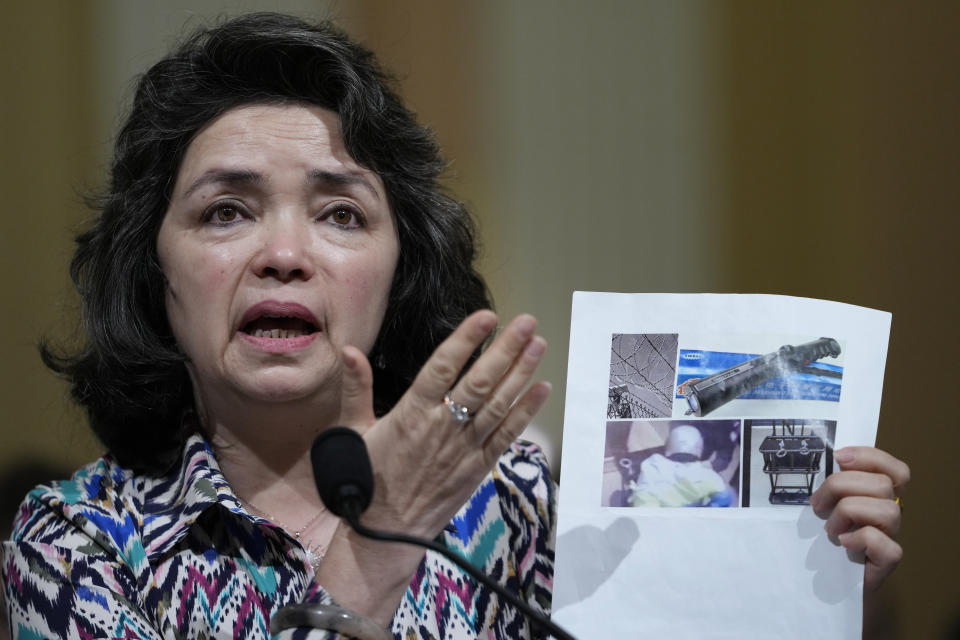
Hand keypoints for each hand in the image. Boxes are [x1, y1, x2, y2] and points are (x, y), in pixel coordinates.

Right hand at [340, 310, 549, 536]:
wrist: (385, 532)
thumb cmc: (367, 479)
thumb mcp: (352, 430)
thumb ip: (357, 387)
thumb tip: (350, 350)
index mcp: (411, 413)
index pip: (442, 367)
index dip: (466, 341)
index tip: (486, 317)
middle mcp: (442, 427)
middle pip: (479, 382)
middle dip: (505, 350)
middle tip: (526, 322)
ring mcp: (464, 448)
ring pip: (498, 404)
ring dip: (521, 373)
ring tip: (539, 344)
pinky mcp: (478, 467)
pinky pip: (506, 435)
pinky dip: (525, 411)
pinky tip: (543, 388)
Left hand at [810, 446, 909, 589]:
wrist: (827, 579)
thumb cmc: (825, 536)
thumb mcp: (826, 503)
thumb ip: (835, 482)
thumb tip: (832, 458)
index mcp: (879, 496)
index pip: (896, 470)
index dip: (870, 457)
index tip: (838, 457)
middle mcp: (890, 513)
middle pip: (882, 485)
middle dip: (841, 486)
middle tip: (818, 503)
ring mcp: (892, 537)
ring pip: (886, 511)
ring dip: (847, 513)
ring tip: (830, 528)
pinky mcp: (887, 560)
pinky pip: (882, 543)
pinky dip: (859, 539)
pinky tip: (843, 543)